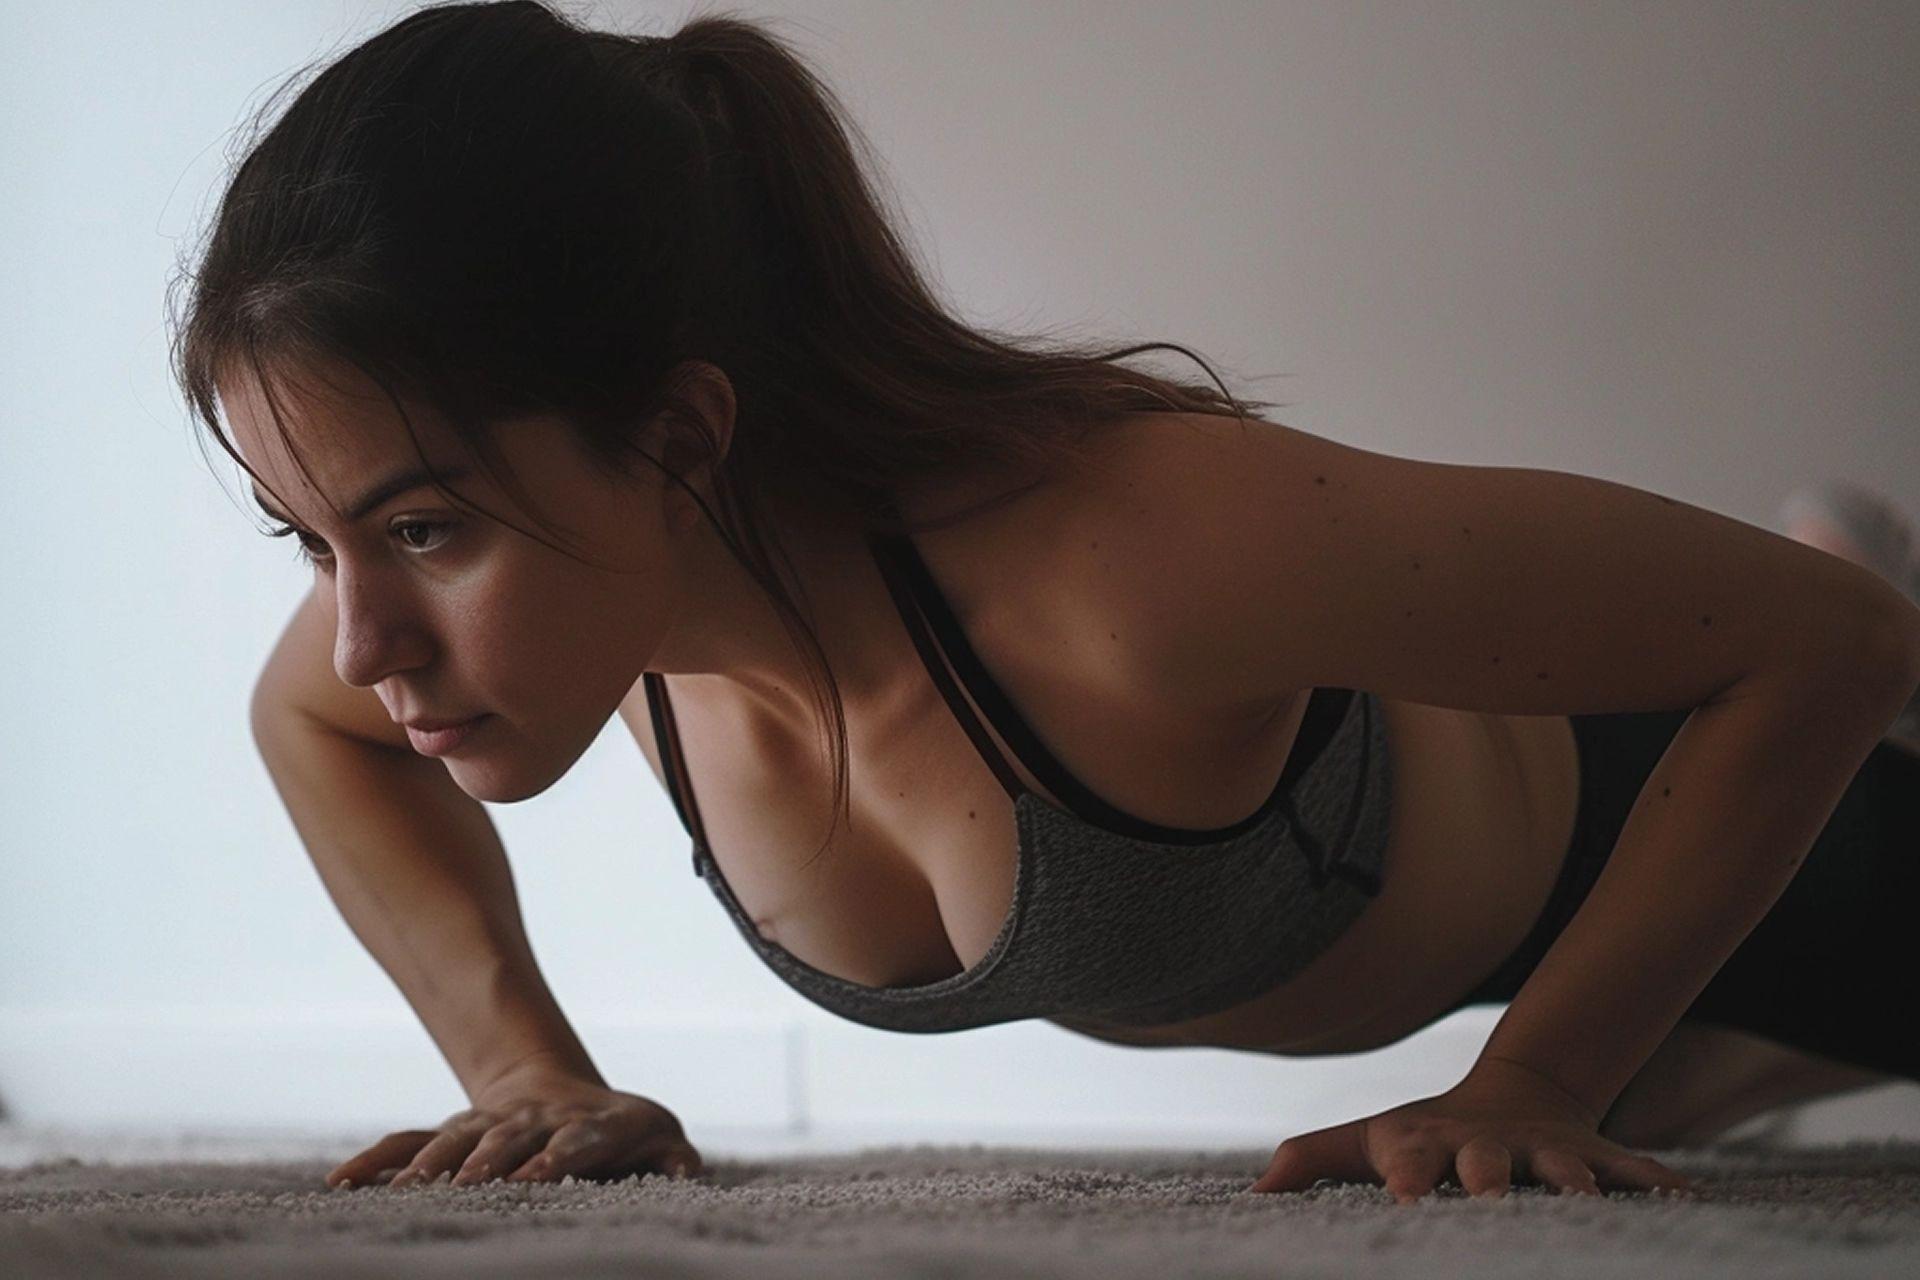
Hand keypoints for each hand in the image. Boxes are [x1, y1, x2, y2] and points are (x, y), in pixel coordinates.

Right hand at [323, 1058, 704, 1190]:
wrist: (562, 1092)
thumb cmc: (623, 1131)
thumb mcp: (658, 1137)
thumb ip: (673, 1157)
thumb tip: (687, 1169)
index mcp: (585, 1124)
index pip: (574, 1139)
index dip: (557, 1156)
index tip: (536, 1177)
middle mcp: (531, 1122)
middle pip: (506, 1138)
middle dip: (485, 1161)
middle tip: (464, 1188)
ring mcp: (486, 1126)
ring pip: (453, 1139)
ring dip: (429, 1163)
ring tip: (404, 1192)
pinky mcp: (452, 1137)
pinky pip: (408, 1145)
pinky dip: (375, 1161)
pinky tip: (341, 1184)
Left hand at [1246, 1055, 1696, 1202]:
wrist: (1517, 1093)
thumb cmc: (1425, 1136)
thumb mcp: (1367, 1141)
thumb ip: (1312, 1161)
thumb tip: (1257, 1193)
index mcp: (1427, 1146)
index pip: (1408, 1161)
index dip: (1405, 1178)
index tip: (1403, 1199)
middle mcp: (1488, 1148)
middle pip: (1485, 1163)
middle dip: (1486, 1179)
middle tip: (1490, 1201)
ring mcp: (1545, 1153)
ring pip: (1564, 1167)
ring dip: (1575, 1185)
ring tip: (1588, 1201)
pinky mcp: (1596, 1158)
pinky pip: (1634, 1171)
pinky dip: (1660, 1186)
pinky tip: (1689, 1203)